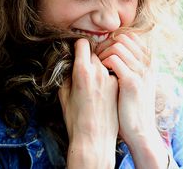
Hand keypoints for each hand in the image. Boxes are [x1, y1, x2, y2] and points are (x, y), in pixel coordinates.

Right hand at [58, 38, 118, 167]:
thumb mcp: (64, 95)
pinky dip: (108, 75)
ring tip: (95, 80)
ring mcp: (111, 78)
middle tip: (86, 67)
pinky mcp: (118, 85)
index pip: (83, 43)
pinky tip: (104, 87)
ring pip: (104, 61)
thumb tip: (72, 63)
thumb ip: (67, 74)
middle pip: (95, 51)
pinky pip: (112, 73)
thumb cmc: (75, 119)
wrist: (94, 138)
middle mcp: (98, 71)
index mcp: (82, 71)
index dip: (79, 46)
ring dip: (99, 65)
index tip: (78, 51)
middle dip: (89, 56)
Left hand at [96, 32, 168, 167]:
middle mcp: (148, 63)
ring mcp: (141, 71)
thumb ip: (132, 65)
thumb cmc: (133, 105)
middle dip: (106, 44)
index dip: (113, 40)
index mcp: (149, 61)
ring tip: (97, 65)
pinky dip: (103, 62)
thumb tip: (114, 51)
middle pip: (122, 38)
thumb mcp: (139, 81)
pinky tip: (100, 72)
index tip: (103, 51)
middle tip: (97, 56)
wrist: (141, 131)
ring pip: (117, 46)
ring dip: (103, 53)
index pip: (130, 36)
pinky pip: (113, 60)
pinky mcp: (132, 82)